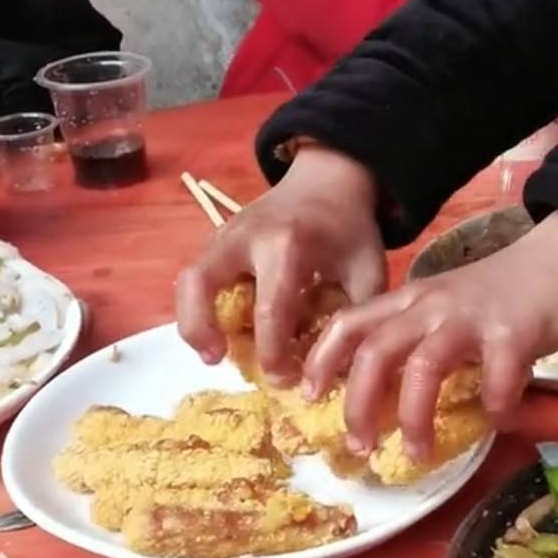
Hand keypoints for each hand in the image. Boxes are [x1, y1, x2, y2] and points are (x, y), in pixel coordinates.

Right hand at [176, 145, 386, 381]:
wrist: (329, 178)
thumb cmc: (349, 228)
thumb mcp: (368, 268)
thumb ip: (357, 317)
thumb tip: (340, 373)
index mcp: (288, 245)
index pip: (270, 309)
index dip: (273, 353)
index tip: (284, 380)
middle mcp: (246, 237)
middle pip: (201, 282)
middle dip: (202, 329)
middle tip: (220, 361)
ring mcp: (225, 234)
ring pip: (189, 279)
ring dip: (192, 320)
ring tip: (212, 352)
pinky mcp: (217, 238)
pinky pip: (197, 276)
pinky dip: (200, 306)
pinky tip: (220, 329)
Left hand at [303, 211, 557, 457]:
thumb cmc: (507, 289)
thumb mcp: (451, 305)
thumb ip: (424, 337)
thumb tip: (394, 396)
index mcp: (413, 299)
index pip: (350, 322)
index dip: (323, 359)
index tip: (308, 396)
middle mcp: (434, 305)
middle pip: (376, 350)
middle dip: (358, 403)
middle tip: (359, 446)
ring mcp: (473, 318)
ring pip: (423, 366)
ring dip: (414, 416)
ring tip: (418, 453)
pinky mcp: (513, 333)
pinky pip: (495, 379)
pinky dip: (492, 406)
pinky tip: (498, 418)